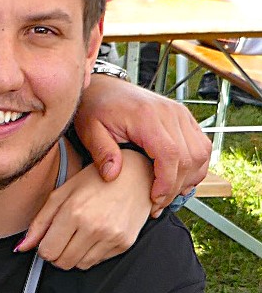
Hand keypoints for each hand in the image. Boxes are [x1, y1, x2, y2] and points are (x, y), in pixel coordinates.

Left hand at [17, 148, 153, 268]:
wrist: (138, 173)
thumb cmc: (97, 180)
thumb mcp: (62, 194)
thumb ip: (39, 223)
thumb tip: (21, 247)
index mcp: (74, 212)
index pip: (47, 252)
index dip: (44, 247)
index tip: (50, 238)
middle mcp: (94, 226)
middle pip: (62, 263)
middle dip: (58, 253)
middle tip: (64, 237)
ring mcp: (112, 237)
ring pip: (80, 266)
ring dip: (75, 254)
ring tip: (82, 233)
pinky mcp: (125, 243)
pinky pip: (98, 262)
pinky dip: (92, 253)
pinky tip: (97, 234)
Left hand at [70, 75, 210, 214]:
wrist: (105, 88)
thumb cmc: (97, 108)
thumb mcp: (91, 130)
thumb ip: (102, 152)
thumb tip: (112, 175)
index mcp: (147, 117)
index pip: (170, 154)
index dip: (167, 182)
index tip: (154, 200)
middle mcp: (170, 113)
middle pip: (189, 157)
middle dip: (175, 187)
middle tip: (156, 205)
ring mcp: (180, 114)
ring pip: (201, 153)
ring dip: (189, 178)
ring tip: (167, 194)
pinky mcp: (184, 118)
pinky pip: (201, 145)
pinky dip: (195, 166)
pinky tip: (179, 180)